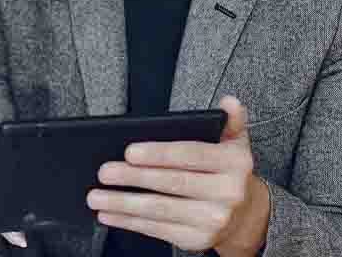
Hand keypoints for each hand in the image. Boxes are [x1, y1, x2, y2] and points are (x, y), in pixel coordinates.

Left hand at [86, 96, 270, 255]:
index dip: (159, 154)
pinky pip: (158, 229)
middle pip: (172, 183)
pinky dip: (130, 222)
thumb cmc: (228, 172)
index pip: (191, 155)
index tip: (129, 152)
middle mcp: (228, 194)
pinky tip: (110, 214)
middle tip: (104, 172)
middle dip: (133, 177)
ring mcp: (213, 220)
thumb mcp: (235, 143)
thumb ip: (231, 120)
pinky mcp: (196, 239)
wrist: (246, 216)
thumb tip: (229, 102)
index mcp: (235, 164)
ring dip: (123, 203)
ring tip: (96, 196)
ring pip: (160, 209)